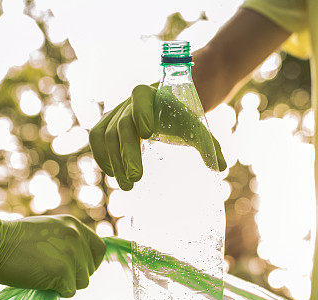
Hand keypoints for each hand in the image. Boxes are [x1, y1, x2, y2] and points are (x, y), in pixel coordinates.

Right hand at [0, 207, 105, 296]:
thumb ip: (67, 241)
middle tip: (49, 270)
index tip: (74, 268)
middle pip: (90, 270)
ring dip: (65, 284)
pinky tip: (39, 280)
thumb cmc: (12, 240)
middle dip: (73, 275)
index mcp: (74, 225)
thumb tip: (80, 262)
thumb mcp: (48, 231)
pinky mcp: (61, 271)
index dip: (89, 262)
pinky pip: (68, 292)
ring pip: (82, 282)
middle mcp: (76, 237)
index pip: (100, 249)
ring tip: (43, 274)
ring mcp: (70, 254)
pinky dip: (55, 291)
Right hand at [89, 84, 225, 190]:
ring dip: (114, 162)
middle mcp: (128, 103)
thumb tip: (220, 168)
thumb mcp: (196, 129)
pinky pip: (97, 139)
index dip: (141, 112)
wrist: (165, 108)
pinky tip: (112, 174)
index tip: (148, 133)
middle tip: (136, 178)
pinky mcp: (106, 126)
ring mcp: (114, 114)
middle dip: (127, 153)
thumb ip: (209, 146)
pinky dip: (101, 156)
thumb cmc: (182, 120)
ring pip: (106, 135)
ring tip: (127, 185)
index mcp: (151, 96)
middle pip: (122, 125)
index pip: (140, 96)